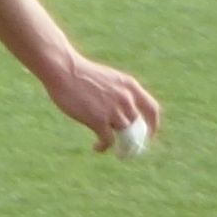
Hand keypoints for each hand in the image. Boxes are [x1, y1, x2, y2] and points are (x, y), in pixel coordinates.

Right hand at [42, 51, 159, 149]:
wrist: (63, 69)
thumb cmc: (79, 72)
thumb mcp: (107, 79)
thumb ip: (118, 93)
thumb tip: (121, 112)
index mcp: (130, 86)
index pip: (152, 109)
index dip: (153, 124)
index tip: (148, 134)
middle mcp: (126, 98)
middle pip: (136, 124)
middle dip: (132, 136)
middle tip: (124, 144)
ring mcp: (113, 110)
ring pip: (123, 133)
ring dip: (117, 142)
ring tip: (105, 144)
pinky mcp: (98, 120)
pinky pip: (108, 140)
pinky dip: (103, 147)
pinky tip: (97, 147)